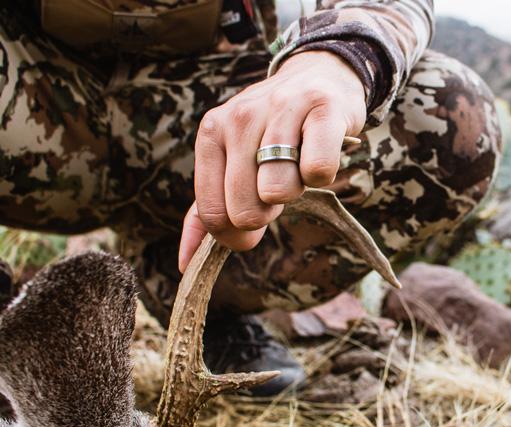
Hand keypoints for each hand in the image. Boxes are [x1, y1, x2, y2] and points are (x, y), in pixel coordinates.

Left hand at [178, 51, 366, 271]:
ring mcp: (280, 109)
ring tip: (297, 165)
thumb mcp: (230, 162)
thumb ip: (206, 209)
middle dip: (268, 212)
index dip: (236, 235)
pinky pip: (317, 171)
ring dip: (296, 191)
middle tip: (278, 186)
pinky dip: (324, 176)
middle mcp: (240, 117)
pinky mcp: (322, 109)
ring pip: (279, 191)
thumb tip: (184, 263)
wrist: (319, 77)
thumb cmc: (272, 132)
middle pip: (246, 209)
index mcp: (211, 132)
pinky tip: (319, 152)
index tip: (255, 224)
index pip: (213, 213)